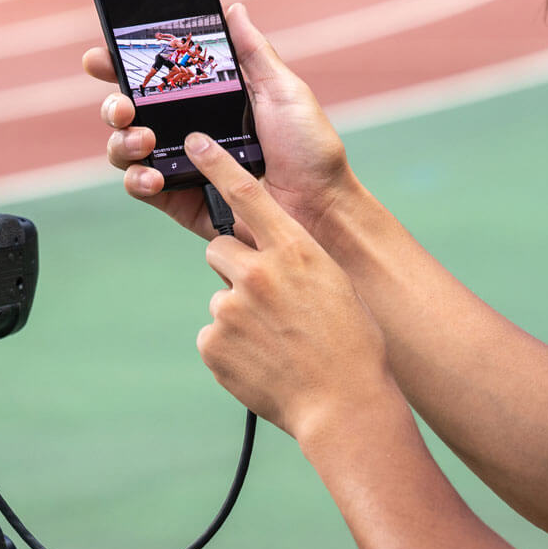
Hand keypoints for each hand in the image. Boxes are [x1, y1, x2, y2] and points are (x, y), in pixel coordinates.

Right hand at [82, 3, 354, 244]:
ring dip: (121, 140)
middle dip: (112, 104)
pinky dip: (137, 179)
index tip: (101, 57)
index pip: (154, 77)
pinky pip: (141, 188)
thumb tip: (233, 9)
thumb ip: (252, 52)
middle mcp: (187, 131)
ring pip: (125, 148)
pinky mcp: (180, 201)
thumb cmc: (311, 150)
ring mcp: (180, 166)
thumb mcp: (284, 91)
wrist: (320, 206)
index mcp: (207, 100)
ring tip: (142, 139)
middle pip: (128, 111)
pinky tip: (152, 175)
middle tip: (122, 105)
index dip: (121, 65)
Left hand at [185, 130, 388, 438]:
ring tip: (276, 344)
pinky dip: (232, 349)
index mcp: (295, 251)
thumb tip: (263, 257)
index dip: (216, 163)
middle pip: (219, 249)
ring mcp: (231, 309)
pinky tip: (262, 363)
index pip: (245, 193)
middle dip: (236, 269)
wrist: (345, 406)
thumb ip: (294, 262)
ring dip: (240, 316)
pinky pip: (214, 336)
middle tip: (267, 302)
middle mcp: (257, 273)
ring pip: (222, 298)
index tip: (195, 142)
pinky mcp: (213, 344)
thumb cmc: (353, 345)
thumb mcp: (334, 285)